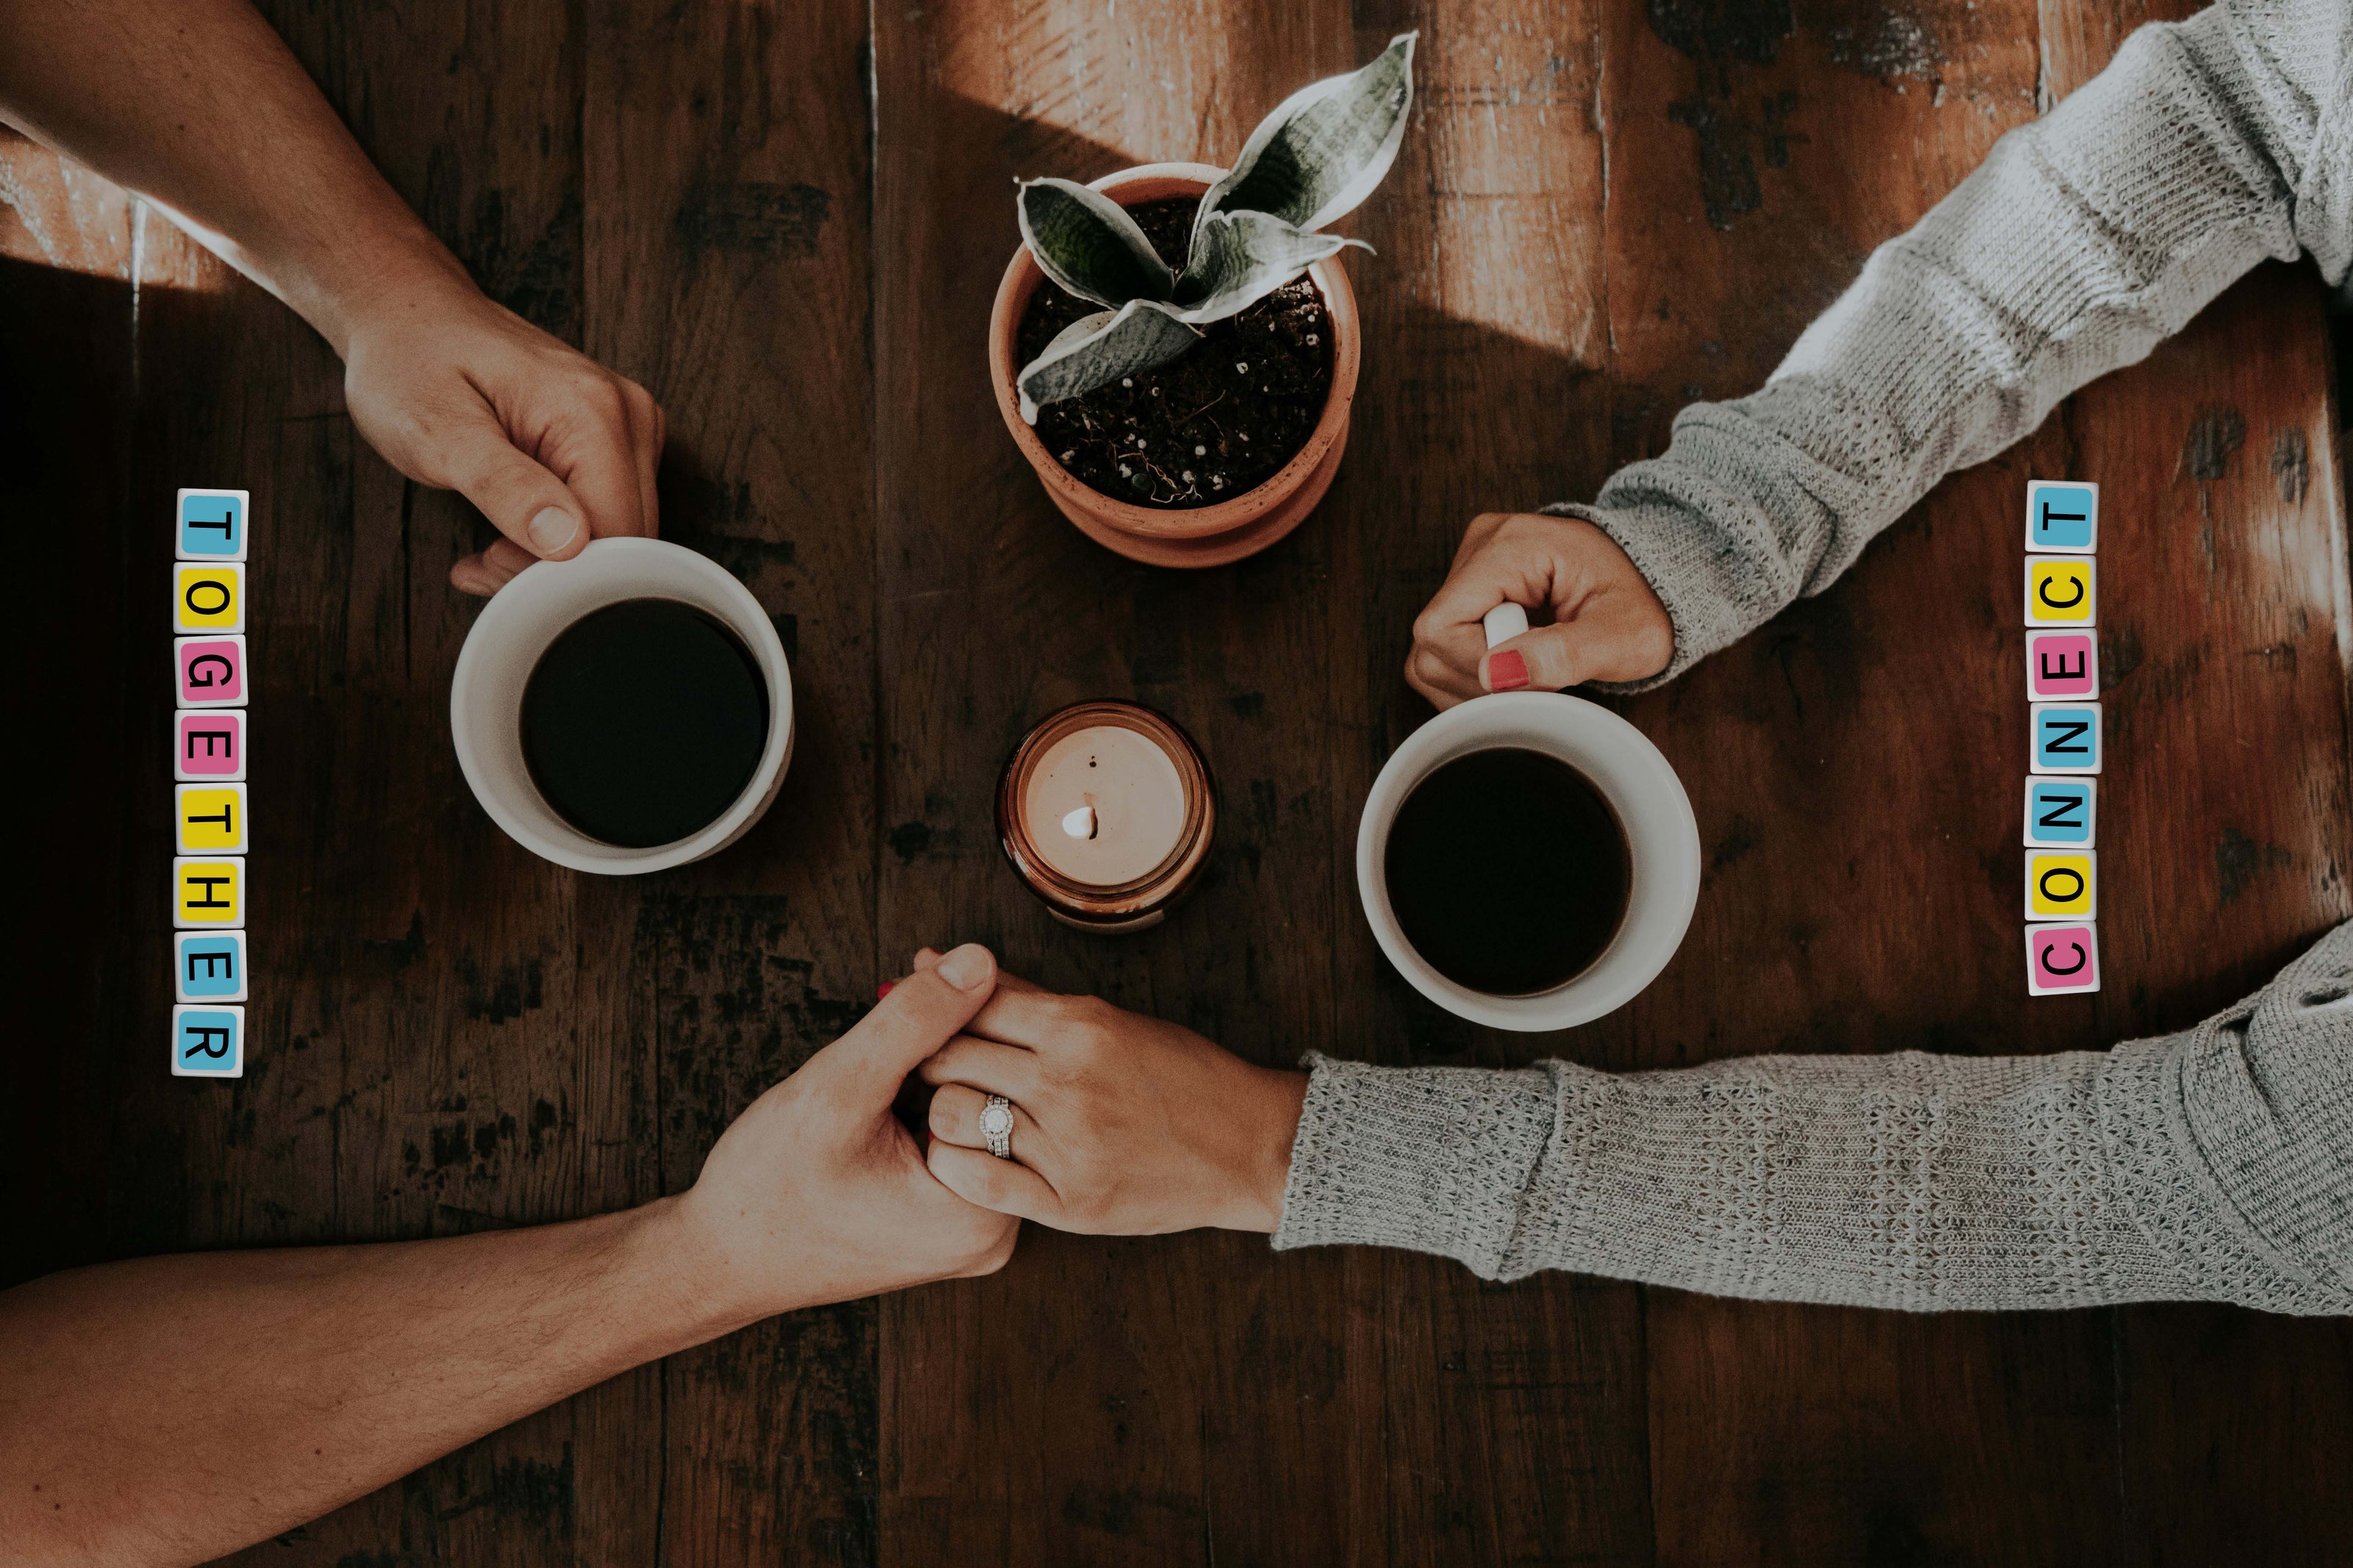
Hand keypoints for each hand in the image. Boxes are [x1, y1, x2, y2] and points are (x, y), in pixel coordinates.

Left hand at [340, 274, 665, 594]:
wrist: (409, 316)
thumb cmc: (412, 364)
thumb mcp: (438, 430)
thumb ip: (504, 486)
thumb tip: (567, 542)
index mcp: (593, 411)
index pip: (615, 533)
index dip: (559, 571)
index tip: (491, 564)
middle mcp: (627, 414)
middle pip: (627, 536)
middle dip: (556, 569)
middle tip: (484, 560)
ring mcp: (629, 423)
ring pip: (621, 531)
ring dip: (557, 558)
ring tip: (491, 543)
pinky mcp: (618, 436)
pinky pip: (611, 510)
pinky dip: (564, 536)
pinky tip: (515, 525)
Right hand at [670, 943, 1018, 1321]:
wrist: (723, 1258)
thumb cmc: (768, 1186)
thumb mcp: (839, 1089)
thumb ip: (914, 1022)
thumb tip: (981, 961)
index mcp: (983, 1213)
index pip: (1010, 1081)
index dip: (970, 1010)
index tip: (927, 965)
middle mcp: (994, 1231)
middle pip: (1001, 1096)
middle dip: (960, 1029)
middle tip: (912, 977)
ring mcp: (974, 1231)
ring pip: (980, 1112)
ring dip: (945, 1058)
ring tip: (899, 1021)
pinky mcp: (950, 1224)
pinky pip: (961, 1138)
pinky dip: (934, 1092)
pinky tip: (898, 1068)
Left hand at [908, 954, 1307, 1234]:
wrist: (1247, 1146)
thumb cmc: (1180, 1075)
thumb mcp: (1108, 1019)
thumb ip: (1021, 995)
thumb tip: (936, 959)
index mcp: (1080, 1027)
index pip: (972, 1004)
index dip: (935, 1009)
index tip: (927, 1019)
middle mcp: (1070, 1082)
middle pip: (950, 1057)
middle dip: (930, 1058)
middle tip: (933, 1067)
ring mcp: (1069, 1146)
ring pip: (952, 1116)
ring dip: (942, 1111)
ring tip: (957, 1111)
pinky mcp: (1071, 1202)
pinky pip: (977, 1181)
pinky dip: (956, 1165)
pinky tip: (968, 1155)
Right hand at [1406, 511, 1672, 707]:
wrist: (1655, 581)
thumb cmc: (1644, 604)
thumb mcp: (1623, 637)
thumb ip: (1564, 654)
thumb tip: (1496, 673)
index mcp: (1511, 545)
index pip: (1442, 626)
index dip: (1480, 669)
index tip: (1535, 675)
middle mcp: (1480, 545)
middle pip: (1431, 642)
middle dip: (1483, 680)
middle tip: (1541, 674)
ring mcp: (1470, 563)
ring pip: (1430, 652)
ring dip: (1479, 681)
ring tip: (1533, 668)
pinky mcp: (1470, 587)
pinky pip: (1443, 649)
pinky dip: (1477, 673)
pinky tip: (1518, 664)